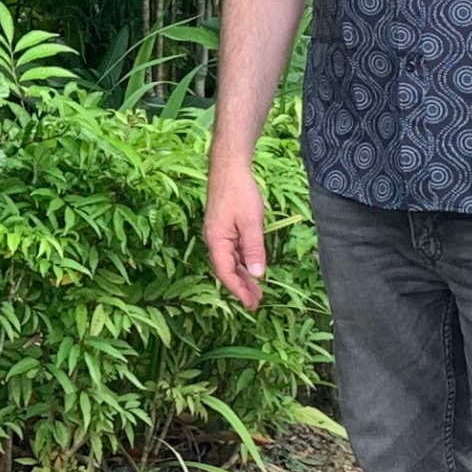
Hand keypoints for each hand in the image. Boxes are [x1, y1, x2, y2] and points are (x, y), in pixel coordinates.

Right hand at [204, 160, 271, 309]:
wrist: (229, 168)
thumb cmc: (239, 192)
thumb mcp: (251, 222)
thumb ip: (254, 249)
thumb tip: (258, 275)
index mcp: (216, 240)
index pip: (226, 272)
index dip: (238, 290)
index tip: (251, 304)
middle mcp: (213, 240)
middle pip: (226, 270)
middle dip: (241, 287)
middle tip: (256, 303)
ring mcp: (218, 234)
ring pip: (230, 261)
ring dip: (243, 276)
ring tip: (257, 291)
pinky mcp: (223, 228)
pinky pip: (232, 251)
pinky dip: (242, 263)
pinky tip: (252, 268)